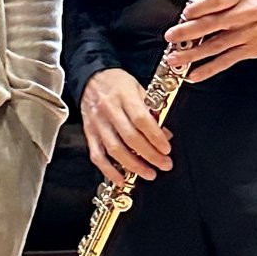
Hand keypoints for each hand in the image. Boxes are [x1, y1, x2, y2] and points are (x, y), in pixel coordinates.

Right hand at [80, 68, 172, 183]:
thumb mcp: (139, 88)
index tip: (167, 149)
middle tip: (164, 164)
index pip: (141, 120)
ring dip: (133, 166)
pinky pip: (97, 155)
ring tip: (149, 173)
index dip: (155, 137)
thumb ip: (152, 110)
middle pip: (130, 138)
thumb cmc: (117, 82)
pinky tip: (121, 178)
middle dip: (150, 155)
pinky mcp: (89, 133)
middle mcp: (109, 111)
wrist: (90, 77)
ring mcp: (98, 124)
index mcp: (124, 97)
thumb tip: (165, 134)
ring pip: (115, 149)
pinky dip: (109, 170)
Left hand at [165, 0, 256, 83]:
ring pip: (216, 45)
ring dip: (193, 54)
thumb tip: (195, 4)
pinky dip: (209, 69)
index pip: (218, 1)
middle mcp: (244, 15)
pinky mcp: (250, 50)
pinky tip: (194, 74)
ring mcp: (247, 35)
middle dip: (189, 32)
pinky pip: (226, 61)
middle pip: (213, 24)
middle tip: (171, 36)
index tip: (185, 12)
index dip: (201, 7)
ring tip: (174, 59)